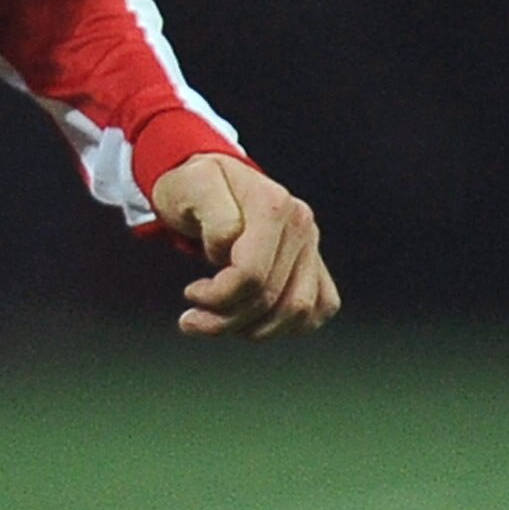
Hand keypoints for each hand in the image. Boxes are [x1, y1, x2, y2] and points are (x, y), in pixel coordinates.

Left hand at [152, 153, 339, 341]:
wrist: (210, 180)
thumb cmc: (194, 187)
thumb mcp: (190, 188)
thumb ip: (214, 218)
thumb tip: (229, 252)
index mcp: (273, 205)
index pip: (251, 276)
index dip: (214, 295)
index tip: (191, 292)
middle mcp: (300, 224)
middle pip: (271, 299)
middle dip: (225, 320)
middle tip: (193, 319)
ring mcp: (311, 244)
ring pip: (297, 313)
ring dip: (254, 329)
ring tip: (220, 322)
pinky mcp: (315, 263)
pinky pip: (318, 310)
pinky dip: (286, 326)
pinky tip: (253, 320)